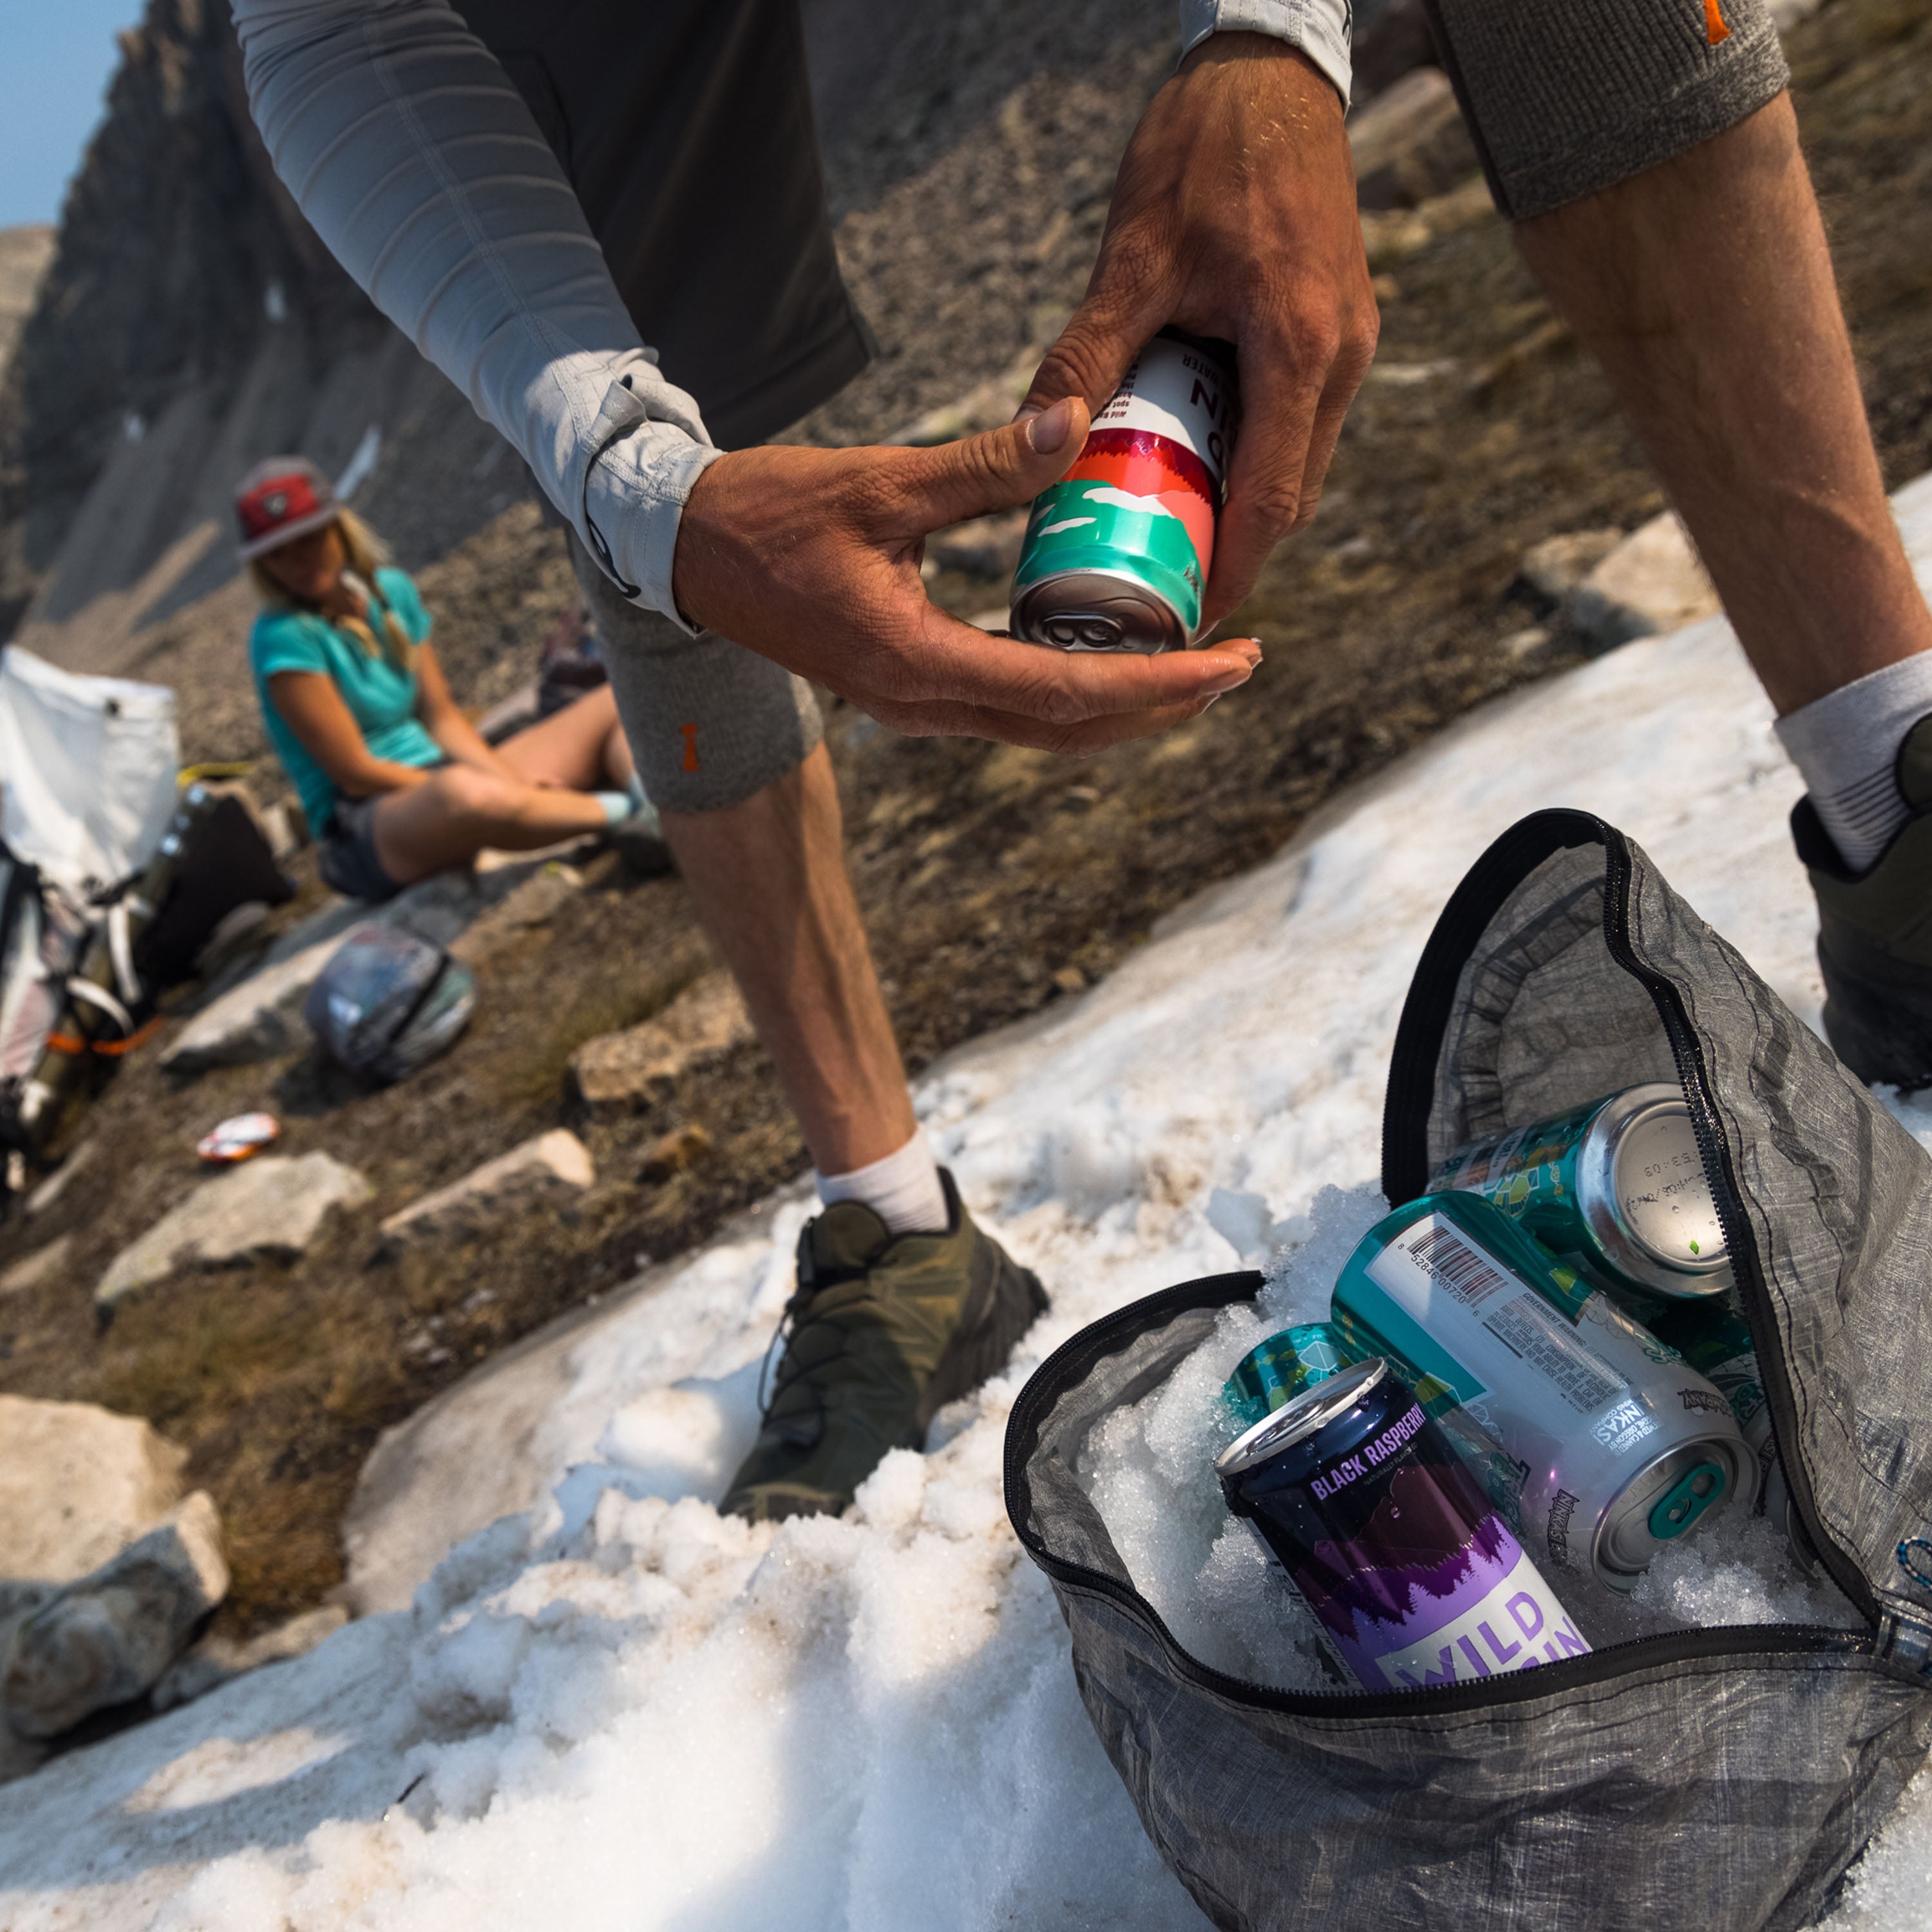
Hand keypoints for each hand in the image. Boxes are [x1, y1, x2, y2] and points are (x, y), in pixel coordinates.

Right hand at [671, 399, 1260, 755]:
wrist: (687, 553)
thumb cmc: (771, 513)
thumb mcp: (881, 481)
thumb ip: (984, 467)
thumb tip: (1076, 425)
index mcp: (916, 661)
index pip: (1065, 690)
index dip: (1157, 684)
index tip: (1229, 663)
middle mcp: (922, 701)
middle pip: (1069, 729)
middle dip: (1162, 707)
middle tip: (1242, 668)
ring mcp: (915, 702)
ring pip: (1043, 728)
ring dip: (1124, 709)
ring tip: (1197, 674)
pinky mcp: (910, 686)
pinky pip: (1012, 706)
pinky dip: (1075, 693)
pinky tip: (1116, 659)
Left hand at [1021, 34, 1378, 631]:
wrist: (1268, 73)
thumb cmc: (1203, 152)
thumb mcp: (1132, 257)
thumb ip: (1087, 353)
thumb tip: (1039, 440)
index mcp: (1299, 348)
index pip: (1272, 501)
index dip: (1232, 573)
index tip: (1186, 620)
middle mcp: (1340, 357)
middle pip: (1289, 495)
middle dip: (1230, 550)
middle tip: (1161, 587)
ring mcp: (1347, 343)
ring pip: (1296, 461)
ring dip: (1238, 501)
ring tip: (1166, 532)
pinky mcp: (1336, 328)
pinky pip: (1295, 419)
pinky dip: (1248, 452)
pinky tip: (1189, 458)